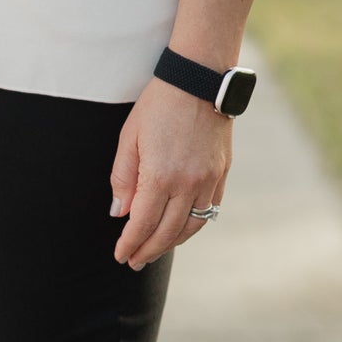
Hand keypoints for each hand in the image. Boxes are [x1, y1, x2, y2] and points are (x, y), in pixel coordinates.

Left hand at [110, 78, 230, 268]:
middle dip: (148, 250)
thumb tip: (119, 212)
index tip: (120, 255)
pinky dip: (193, 226)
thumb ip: (123, 178)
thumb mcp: (129, 137)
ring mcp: (208, 181)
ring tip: (155, 249)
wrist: (200, 80)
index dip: (129, 243)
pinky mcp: (222, 173)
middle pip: (166, 232)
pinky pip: (209, 211)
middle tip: (134, 261)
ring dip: (171, 243)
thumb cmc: (159, 104)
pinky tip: (181, 229)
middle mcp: (188, 184)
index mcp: (160, 176)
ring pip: (191, 227)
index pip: (141, 223)